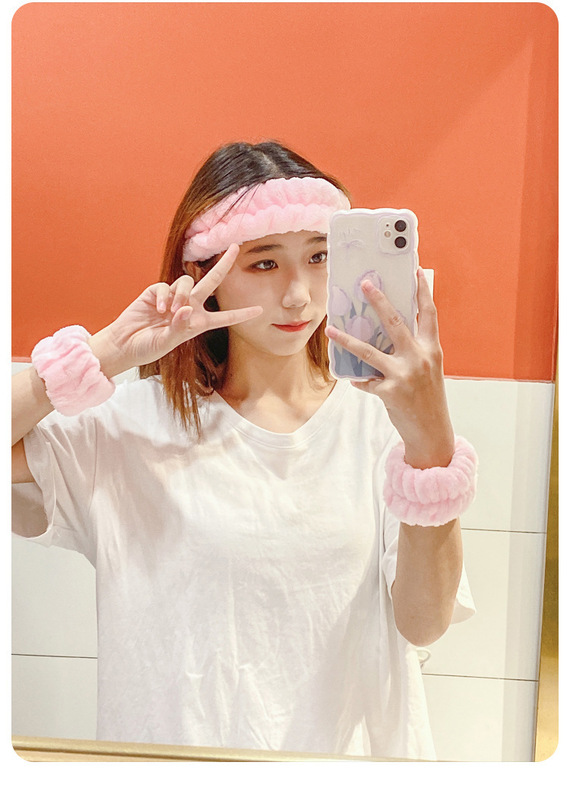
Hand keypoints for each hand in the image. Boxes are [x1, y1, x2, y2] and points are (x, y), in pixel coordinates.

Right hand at [90, 244, 262, 375]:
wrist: (124, 343)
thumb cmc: (148, 347)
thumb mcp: (167, 342)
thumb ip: (179, 327)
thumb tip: (187, 308)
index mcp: (198, 323)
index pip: (224, 317)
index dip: (242, 314)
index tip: (260, 311)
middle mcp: (190, 307)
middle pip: (212, 282)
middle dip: (224, 264)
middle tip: (235, 247)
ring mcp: (174, 298)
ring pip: (188, 282)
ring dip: (182, 295)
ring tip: (170, 312)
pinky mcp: (157, 291)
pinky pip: (166, 286)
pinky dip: (165, 296)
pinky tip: (159, 309)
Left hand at [325, 268, 454, 467]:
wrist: (432, 432)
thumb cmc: (428, 398)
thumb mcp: (428, 369)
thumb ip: (414, 350)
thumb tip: (391, 331)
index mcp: (431, 349)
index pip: (428, 314)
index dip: (423, 291)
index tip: (417, 270)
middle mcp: (419, 358)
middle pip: (395, 322)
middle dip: (378, 300)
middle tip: (365, 283)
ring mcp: (404, 375)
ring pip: (369, 351)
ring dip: (347, 339)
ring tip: (331, 328)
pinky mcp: (390, 392)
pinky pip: (366, 381)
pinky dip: (360, 380)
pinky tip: (354, 380)